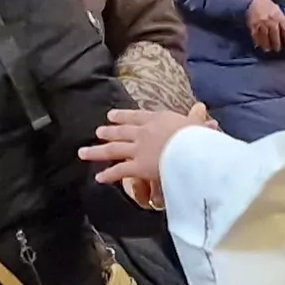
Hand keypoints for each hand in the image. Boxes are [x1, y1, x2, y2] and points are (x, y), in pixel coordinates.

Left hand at [82, 105, 213, 196]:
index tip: (112, 115)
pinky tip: (98, 177)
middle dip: (109, 131)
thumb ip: (196, 117)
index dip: (123, 116)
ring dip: (97, 150)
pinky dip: (108, 174)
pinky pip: (120, 170)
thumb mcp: (197, 123)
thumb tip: (200, 108)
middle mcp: (143, 132)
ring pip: (113, 149)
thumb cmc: (197, 137)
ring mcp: (138, 149)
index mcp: (158, 119)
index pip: (137, 116)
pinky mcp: (137, 166)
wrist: (190, 149)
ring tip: (84, 152)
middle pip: (121, 131)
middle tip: (98, 132)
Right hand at [244, 0, 284, 50]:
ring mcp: (261, 25)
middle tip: (277, 49)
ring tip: (267, 49)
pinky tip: (257, 45)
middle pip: (275, 35)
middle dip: (276, 43)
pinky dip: (257, 41)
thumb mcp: (275, 7)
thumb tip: (282, 26)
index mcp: (278, 15)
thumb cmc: (263, 1)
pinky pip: (255, 36)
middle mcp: (271, 21)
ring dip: (266, 45)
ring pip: (265, 38)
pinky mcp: (252, 26)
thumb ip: (279, 16)